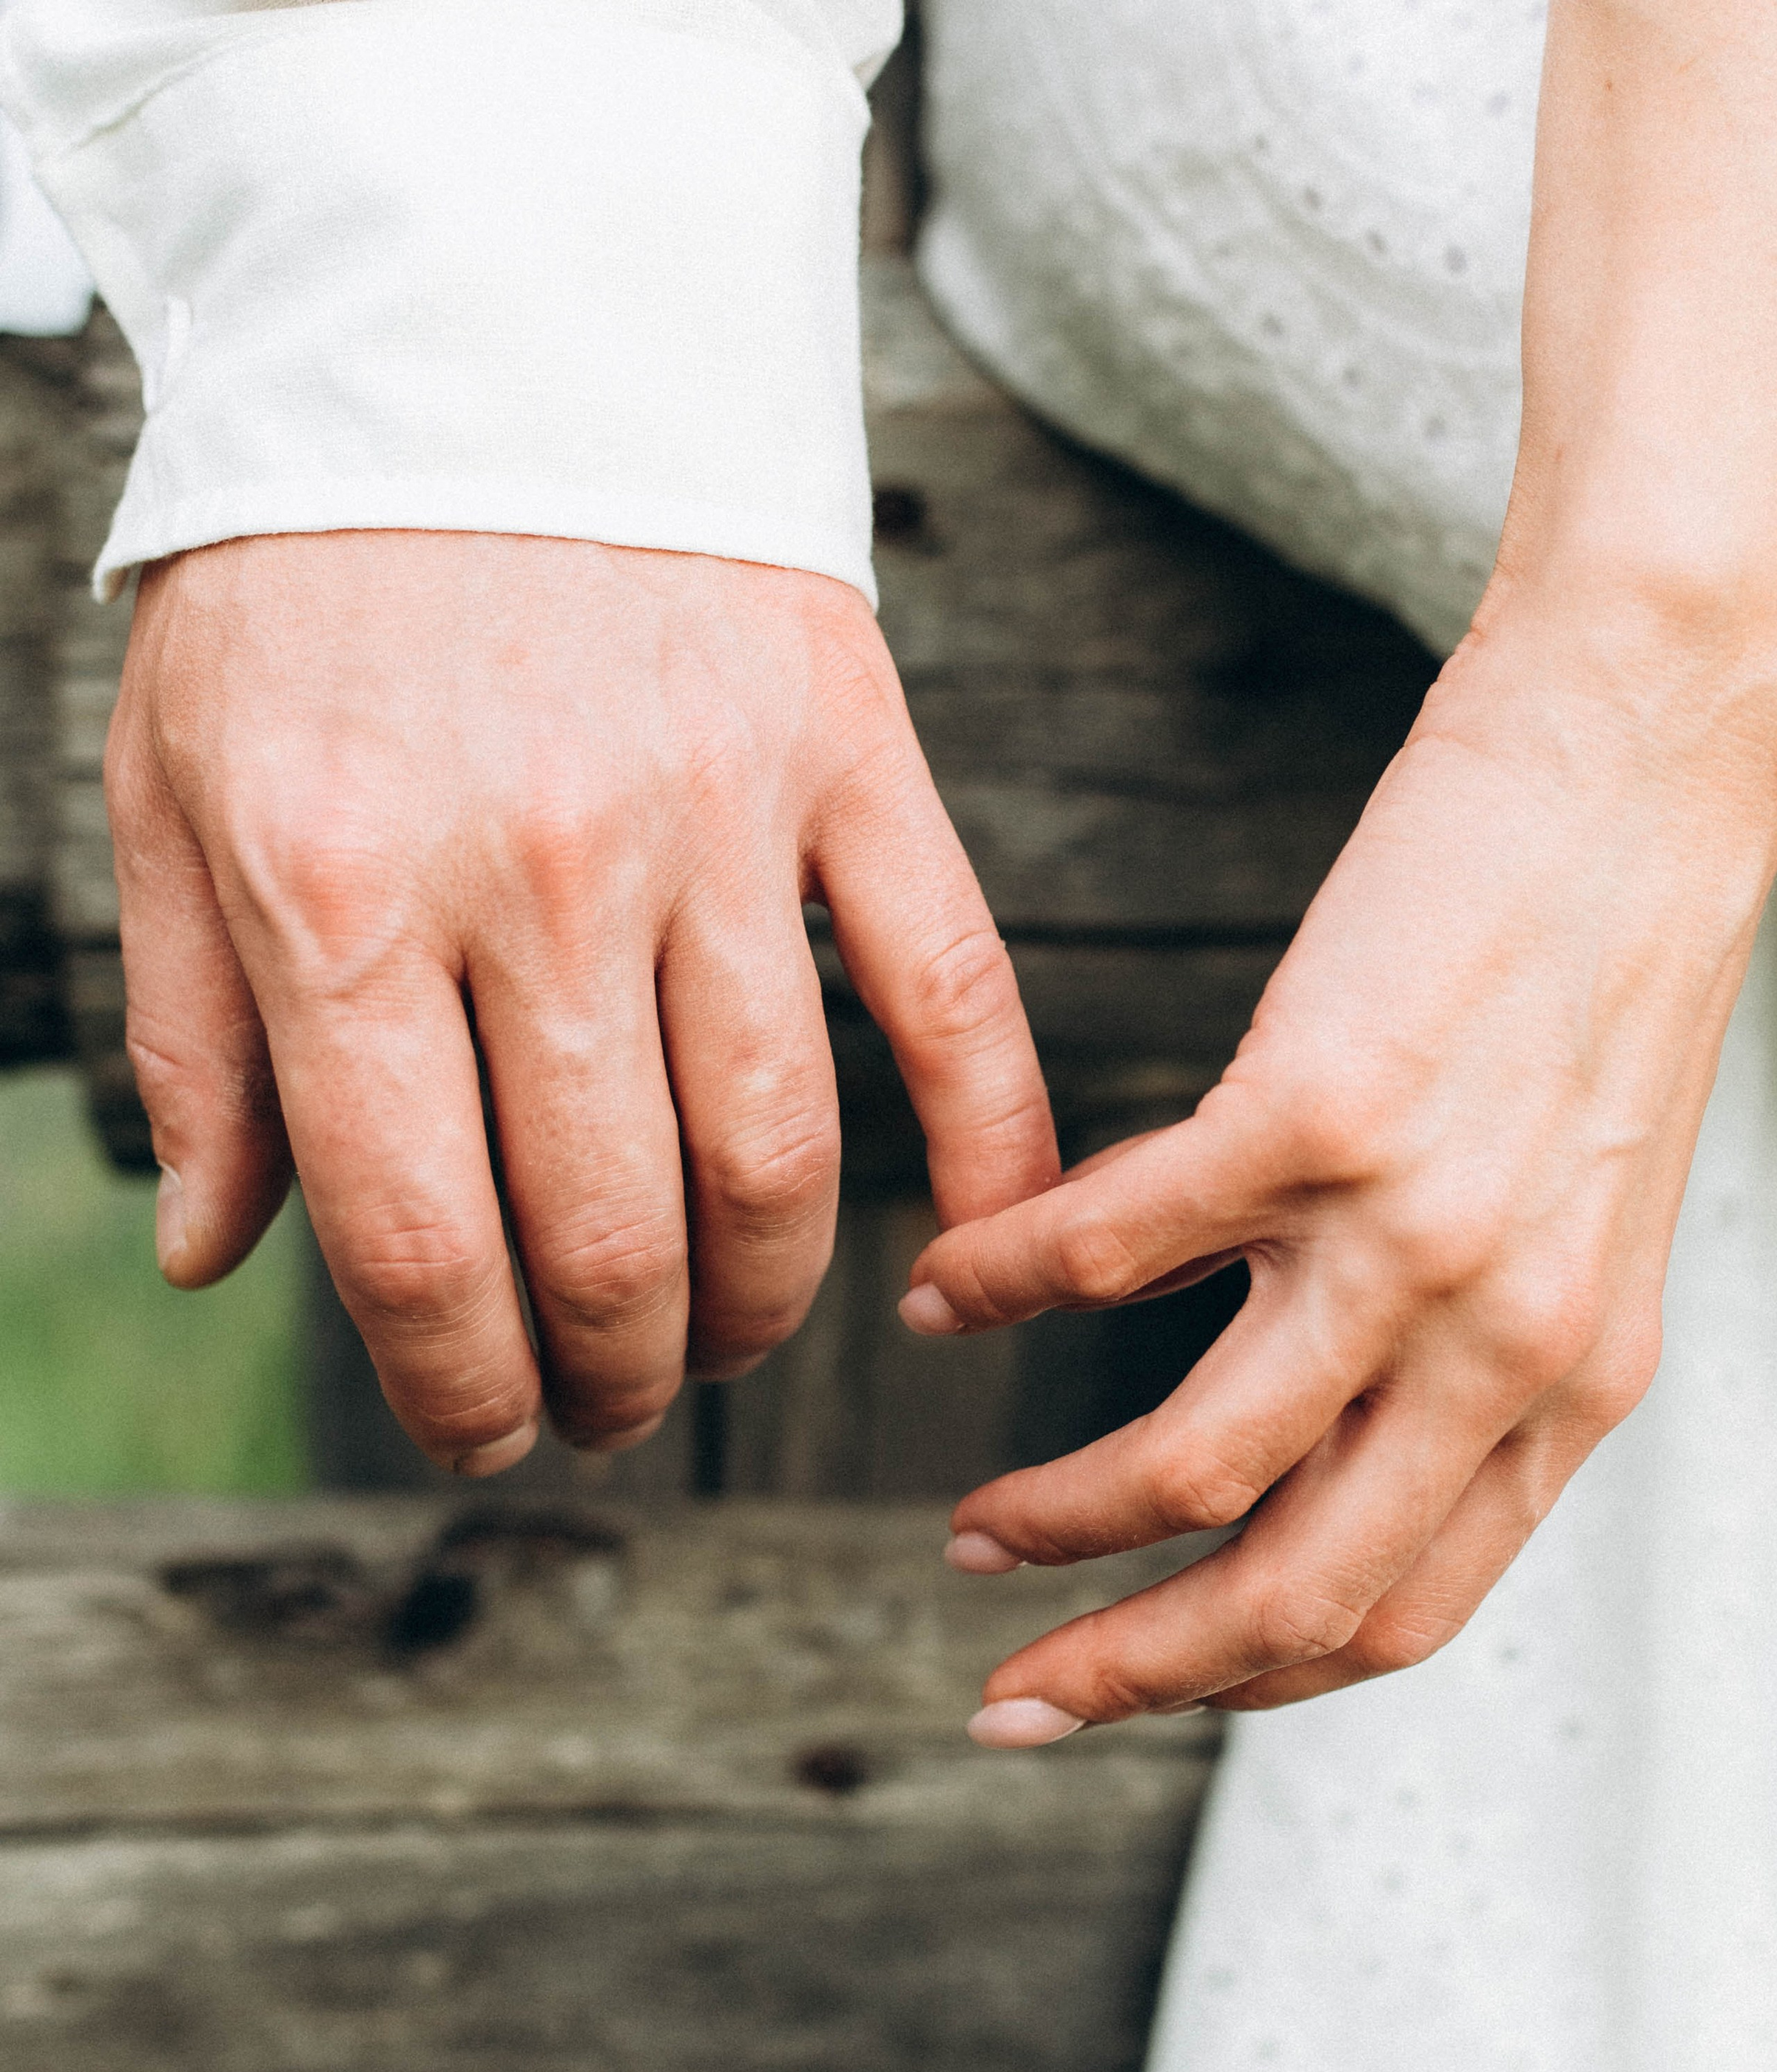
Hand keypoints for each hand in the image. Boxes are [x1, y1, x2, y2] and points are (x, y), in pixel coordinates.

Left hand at [107, 532, 1057, 1471]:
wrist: (472, 315)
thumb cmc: (303, 578)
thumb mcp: (170, 792)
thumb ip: (190, 1039)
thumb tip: (214, 1256)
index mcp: (341, 893)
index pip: (420, 1241)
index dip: (458, 1390)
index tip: (483, 1434)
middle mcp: (538, 870)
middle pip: (609, 1235)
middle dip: (608, 1377)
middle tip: (603, 1408)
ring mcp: (714, 813)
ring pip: (776, 1157)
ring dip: (755, 1307)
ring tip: (720, 1344)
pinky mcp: (848, 755)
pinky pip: (951, 989)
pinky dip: (991, 1140)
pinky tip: (983, 1239)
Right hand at [904, 617, 1776, 1741]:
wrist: (1651, 756)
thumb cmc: (1592, 970)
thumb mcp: (1568, 1215)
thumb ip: (1465, 1351)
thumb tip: (1304, 1438)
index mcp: (1572, 1385)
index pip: (1397, 1613)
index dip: (1239, 1686)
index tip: (1124, 1691)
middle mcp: (1507, 1343)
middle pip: (1293, 1595)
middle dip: (1130, 1675)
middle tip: (1010, 1695)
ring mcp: (1415, 1236)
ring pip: (1196, 1467)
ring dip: (1057, 1520)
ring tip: (970, 1523)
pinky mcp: (1320, 1111)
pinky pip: (1109, 1252)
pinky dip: (1002, 1284)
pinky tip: (941, 1288)